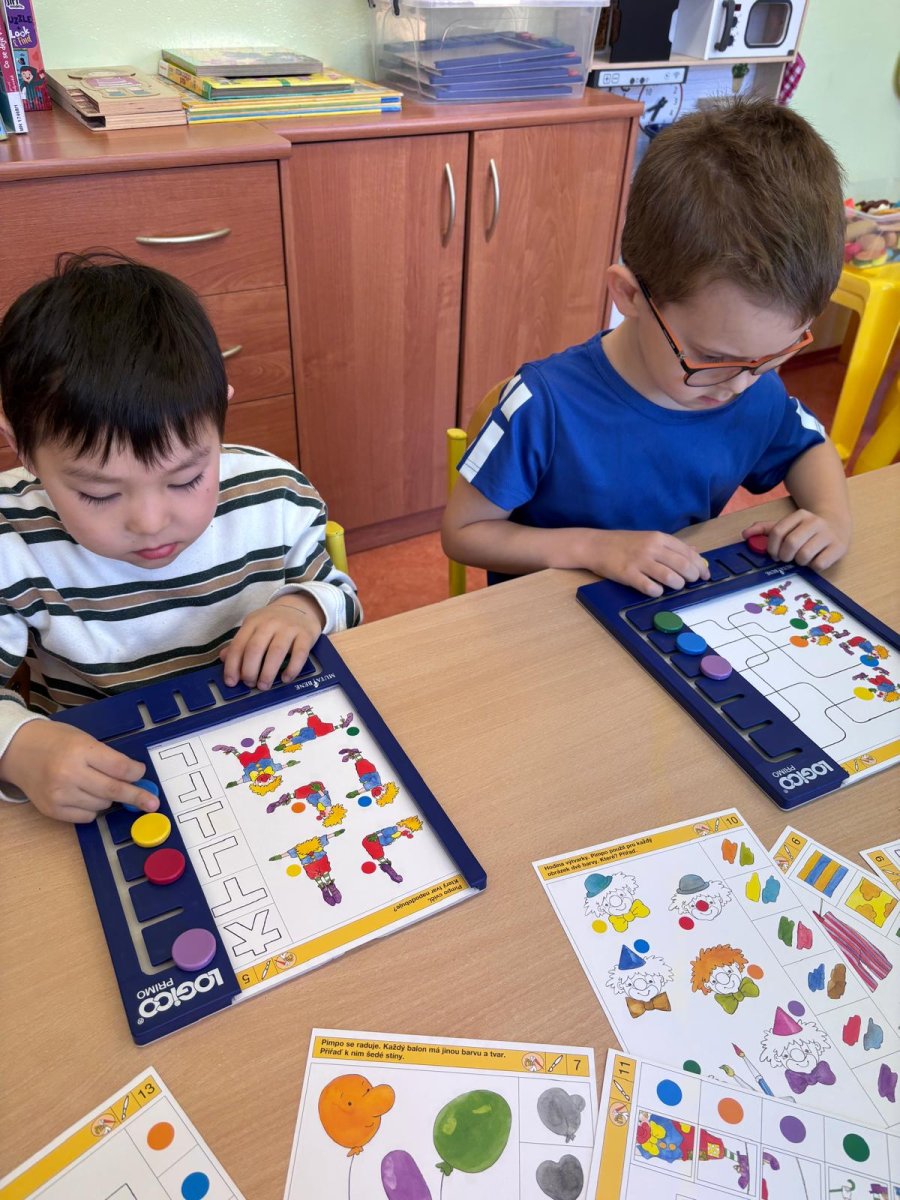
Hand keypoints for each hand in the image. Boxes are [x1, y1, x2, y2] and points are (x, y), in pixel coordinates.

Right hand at [0, 721, 153, 823]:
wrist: (18, 751)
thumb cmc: (56, 741)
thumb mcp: (84, 739)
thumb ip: (108, 759)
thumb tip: (135, 778)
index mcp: (80, 751)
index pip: (120, 768)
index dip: (136, 773)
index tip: (142, 774)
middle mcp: (69, 774)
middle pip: (114, 790)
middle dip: (136, 796)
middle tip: (152, 803)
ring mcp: (60, 794)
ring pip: (102, 805)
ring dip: (108, 798)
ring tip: (94, 783)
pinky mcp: (52, 810)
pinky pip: (86, 817)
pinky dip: (92, 809)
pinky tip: (83, 795)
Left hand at [220, 594, 323, 689]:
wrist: (301, 606)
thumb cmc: (274, 622)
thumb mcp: (254, 627)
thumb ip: (240, 643)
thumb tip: (224, 658)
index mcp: (253, 622)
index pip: (239, 645)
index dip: (233, 665)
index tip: (231, 682)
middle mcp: (270, 623)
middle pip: (255, 648)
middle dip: (250, 670)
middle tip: (250, 684)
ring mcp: (288, 628)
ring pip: (276, 652)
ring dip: (268, 673)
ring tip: (264, 685)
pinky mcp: (305, 635)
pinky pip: (299, 654)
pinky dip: (292, 669)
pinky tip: (285, 679)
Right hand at [582, 530, 709, 596]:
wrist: (595, 545)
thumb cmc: (624, 543)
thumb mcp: (649, 538)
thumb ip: (671, 547)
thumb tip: (696, 555)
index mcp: (658, 537)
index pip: (687, 551)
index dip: (700, 565)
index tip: (705, 574)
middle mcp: (651, 548)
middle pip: (682, 565)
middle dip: (692, 576)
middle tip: (692, 582)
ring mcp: (639, 561)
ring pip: (669, 577)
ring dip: (677, 585)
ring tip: (675, 586)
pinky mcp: (628, 575)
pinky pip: (650, 588)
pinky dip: (657, 592)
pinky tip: (656, 590)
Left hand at [742, 510, 849, 570]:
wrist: (837, 524)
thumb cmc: (806, 529)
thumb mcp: (787, 525)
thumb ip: (766, 529)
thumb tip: (745, 534)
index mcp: (800, 515)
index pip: (777, 531)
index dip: (772, 547)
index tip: (774, 554)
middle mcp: (815, 522)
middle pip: (791, 543)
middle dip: (784, 556)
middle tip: (787, 558)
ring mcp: (828, 534)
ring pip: (805, 555)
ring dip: (799, 562)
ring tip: (802, 558)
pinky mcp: (839, 547)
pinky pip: (819, 564)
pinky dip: (813, 567)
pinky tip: (815, 560)